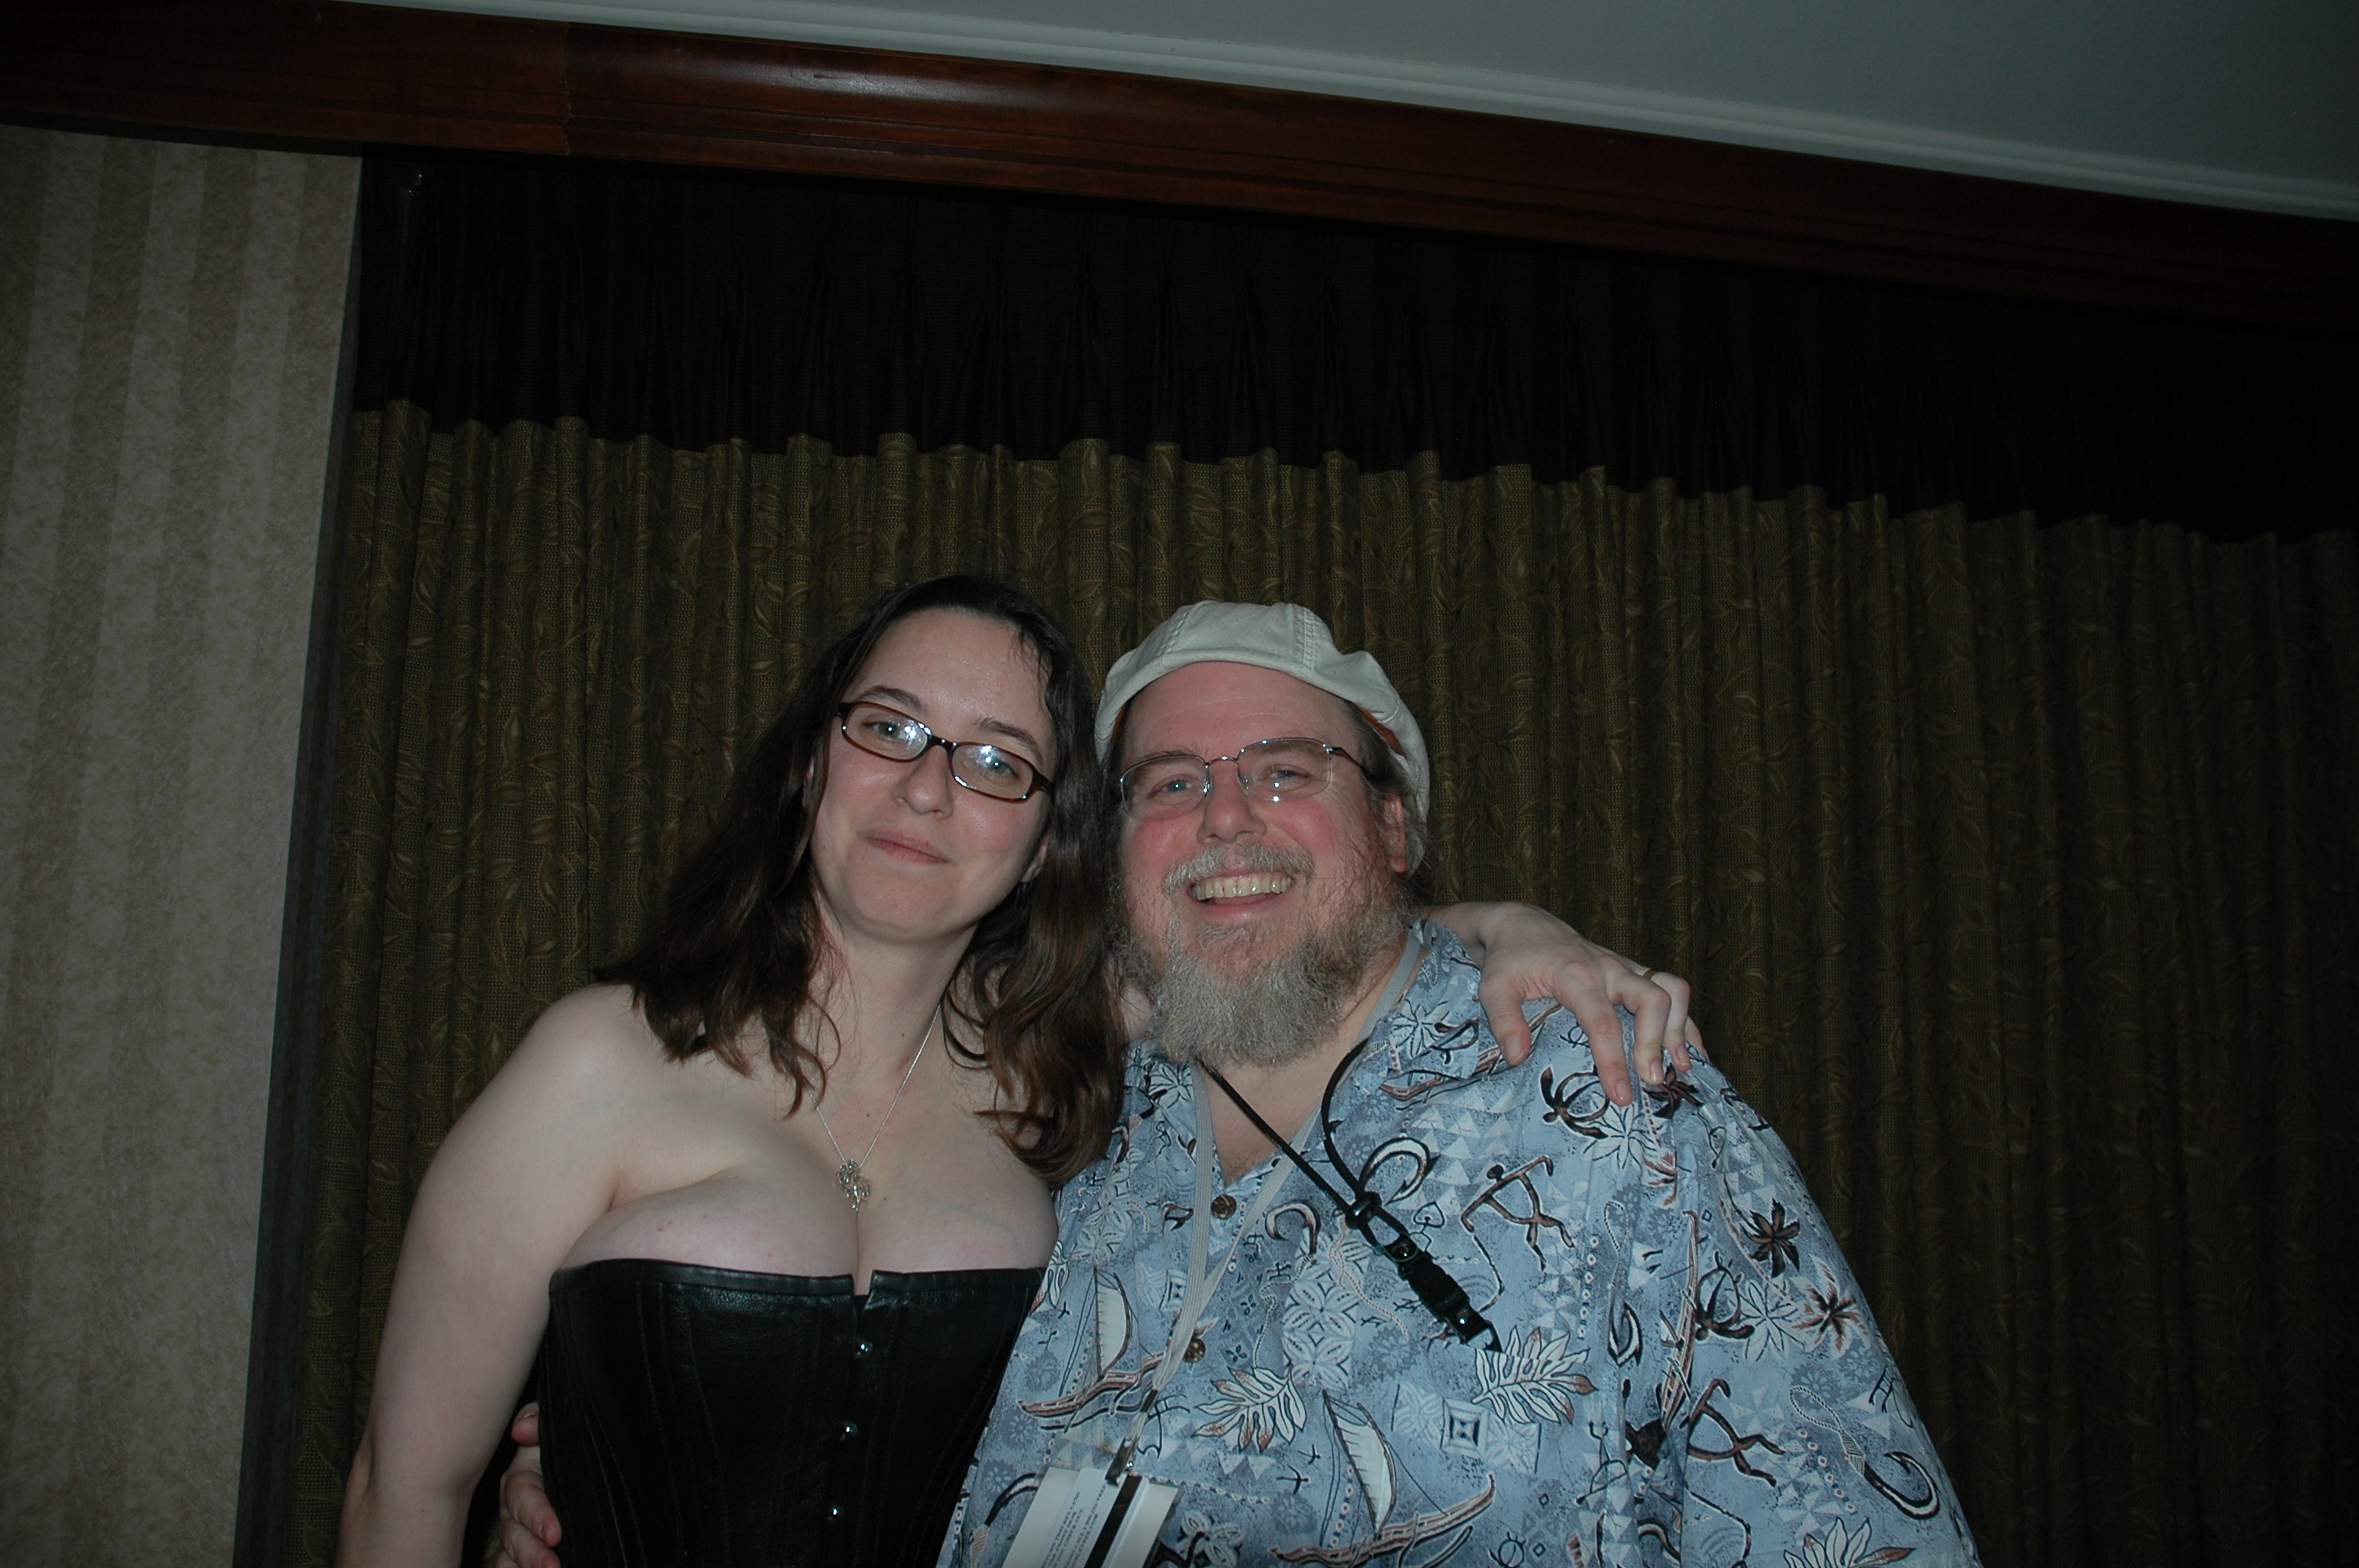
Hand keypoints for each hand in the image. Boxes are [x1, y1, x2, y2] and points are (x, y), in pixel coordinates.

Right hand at [494, 1404, 561, 1567]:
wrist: (593, 1459)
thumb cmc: (572, 1439)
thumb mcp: (559, 1424)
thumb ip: (539, 1420)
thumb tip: (521, 1429)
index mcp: (523, 1477)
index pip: (523, 1497)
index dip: (536, 1515)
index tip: (556, 1533)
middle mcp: (515, 1508)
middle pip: (514, 1534)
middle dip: (532, 1553)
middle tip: (552, 1566)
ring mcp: (519, 1533)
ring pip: (511, 1557)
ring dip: (527, 1567)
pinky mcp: (525, 1554)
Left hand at [1436, 903, 1698, 1103]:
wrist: (1523, 925)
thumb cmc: (1509, 960)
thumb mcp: (1493, 988)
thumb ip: (1503, 1020)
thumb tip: (1518, 1057)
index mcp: (1575, 974)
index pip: (1602, 1020)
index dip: (1613, 1059)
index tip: (1619, 1094)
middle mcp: (1608, 967)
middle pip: (1652, 999)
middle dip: (1658, 1042)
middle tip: (1652, 1081)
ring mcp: (1625, 968)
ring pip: (1672, 988)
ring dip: (1681, 1028)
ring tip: (1680, 1069)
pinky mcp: (1633, 972)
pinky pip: (1672, 989)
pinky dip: (1686, 1021)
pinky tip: (1691, 1054)